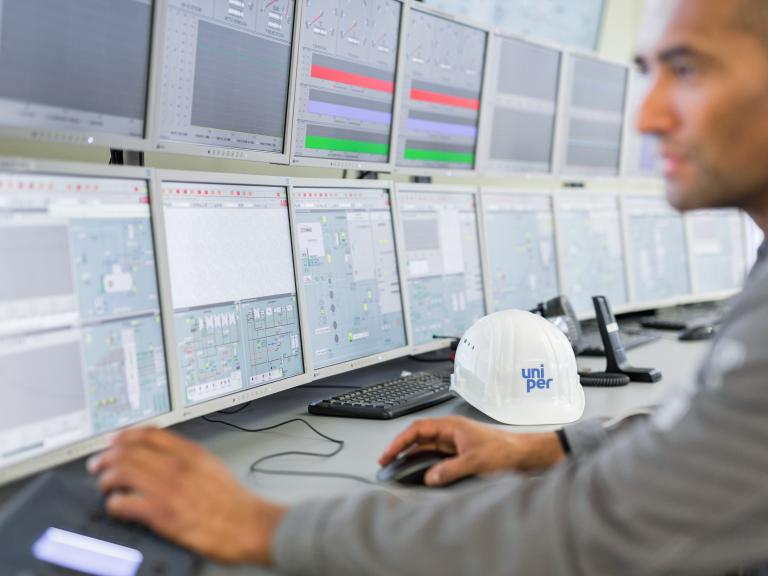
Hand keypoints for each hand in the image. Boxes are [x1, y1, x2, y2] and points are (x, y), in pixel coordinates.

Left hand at [87, 427, 284, 564]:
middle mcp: (176, 466)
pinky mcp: (162, 515)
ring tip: (105, 485)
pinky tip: (117, 506)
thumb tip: (169, 458)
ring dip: (107, 478)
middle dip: (108, 456)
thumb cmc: (235, 502)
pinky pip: (125, 503)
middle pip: (129, 450)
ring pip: (122, 472)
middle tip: (99, 463)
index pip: (149, 434)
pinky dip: (115, 503)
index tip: (115, 440)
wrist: (248, 524)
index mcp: (190, 453)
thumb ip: (189, 459)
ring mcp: (168, 489)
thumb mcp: (213, 467)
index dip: (125, 435)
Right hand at [379, 416, 565, 486]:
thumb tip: (429, 477)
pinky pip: (435, 455)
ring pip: (425, 446)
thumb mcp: (474, 462)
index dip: (399, 441)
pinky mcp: (459, 452)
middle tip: (386, 461)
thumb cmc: (504, 451)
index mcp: (451, 426)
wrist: (523, 455)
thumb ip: (449, 470)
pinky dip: (423, 462)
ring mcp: (454, 441)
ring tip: (396, 466)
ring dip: (411, 455)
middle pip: (418, 436)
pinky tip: (418, 471)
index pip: (417, 429)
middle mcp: (451, 432)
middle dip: (400, 448)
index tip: (387, 454)